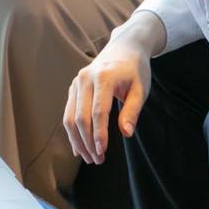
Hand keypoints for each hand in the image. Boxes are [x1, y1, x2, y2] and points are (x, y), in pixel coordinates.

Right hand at [63, 28, 156, 164]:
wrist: (124, 48)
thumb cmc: (135, 70)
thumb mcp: (141, 89)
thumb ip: (132, 111)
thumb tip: (125, 133)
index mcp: (103, 77)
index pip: (98, 112)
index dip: (99, 134)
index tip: (102, 152)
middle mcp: (85, 79)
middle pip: (80, 117)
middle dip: (87, 141)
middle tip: (98, 160)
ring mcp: (76, 82)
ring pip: (70, 117)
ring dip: (77, 140)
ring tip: (89, 157)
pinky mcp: (73, 87)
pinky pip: (68, 113)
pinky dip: (72, 132)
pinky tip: (79, 147)